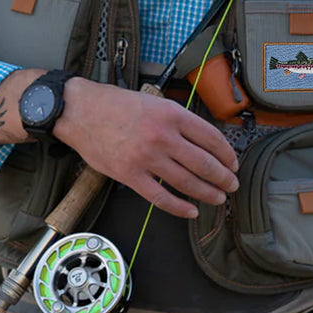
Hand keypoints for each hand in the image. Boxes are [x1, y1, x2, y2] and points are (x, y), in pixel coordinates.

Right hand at [55, 78, 239, 217]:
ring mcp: (147, 158)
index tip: (233, 162)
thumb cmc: (114, 104)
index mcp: (171, 114)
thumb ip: (176, 119)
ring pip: (187, 182)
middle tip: (232, 184)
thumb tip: (201, 140)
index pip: (211, 138)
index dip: (226, 154)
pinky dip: (180, 207)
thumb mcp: (153, 101)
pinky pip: (161, 197)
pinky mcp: (130, 176)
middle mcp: (163, 136)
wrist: (80, 111)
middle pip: (204, 163)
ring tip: (218, 198)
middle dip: (223, 177)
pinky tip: (191, 211)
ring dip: (208, 193)